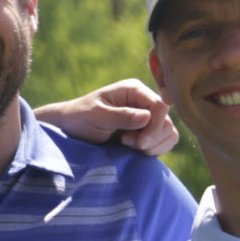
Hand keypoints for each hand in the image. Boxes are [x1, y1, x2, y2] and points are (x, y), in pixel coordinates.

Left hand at [35, 79, 178, 156]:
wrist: (70, 130)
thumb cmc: (80, 118)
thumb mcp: (97, 116)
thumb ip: (121, 116)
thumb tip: (147, 116)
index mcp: (134, 90)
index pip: (161, 106)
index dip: (154, 126)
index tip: (138, 143)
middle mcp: (144, 101)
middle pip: (167, 122)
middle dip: (151, 138)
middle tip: (126, 143)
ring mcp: (148, 117)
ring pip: (169, 133)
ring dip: (153, 145)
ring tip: (128, 146)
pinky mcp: (148, 132)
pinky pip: (165, 142)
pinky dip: (154, 150)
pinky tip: (135, 150)